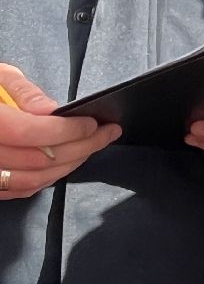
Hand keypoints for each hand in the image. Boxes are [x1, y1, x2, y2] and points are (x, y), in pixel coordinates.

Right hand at [0, 63, 122, 198]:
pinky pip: (17, 190)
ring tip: (91, 148)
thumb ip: (22, 92)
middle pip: (38, 160)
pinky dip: (46, 180)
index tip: (94, 123)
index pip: (32, 133)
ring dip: (69, 166)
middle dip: (81, 148)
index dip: (69, 130)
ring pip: (31, 180)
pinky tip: (64, 164)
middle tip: (107, 134)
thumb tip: (51, 111)